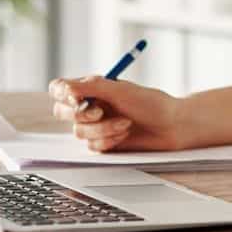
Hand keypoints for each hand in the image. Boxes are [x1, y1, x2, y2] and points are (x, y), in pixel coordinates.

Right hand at [48, 76, 186, 152]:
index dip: (62, 94)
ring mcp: (95, 125)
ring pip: (78, 131)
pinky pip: (91, 145)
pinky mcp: (102, 143)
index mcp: (93, 88)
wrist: (171, 126)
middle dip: (81, 114)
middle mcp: (90, 105)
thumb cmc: (150, 103)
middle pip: (62, 112)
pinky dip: (108, 139)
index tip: (76, 98)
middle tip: (100, 112)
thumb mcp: (121, 90)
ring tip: (125, 123)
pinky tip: (125, 134)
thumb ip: (91, 87)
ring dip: (103, 128)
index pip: (61, 89)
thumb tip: (64, 88)